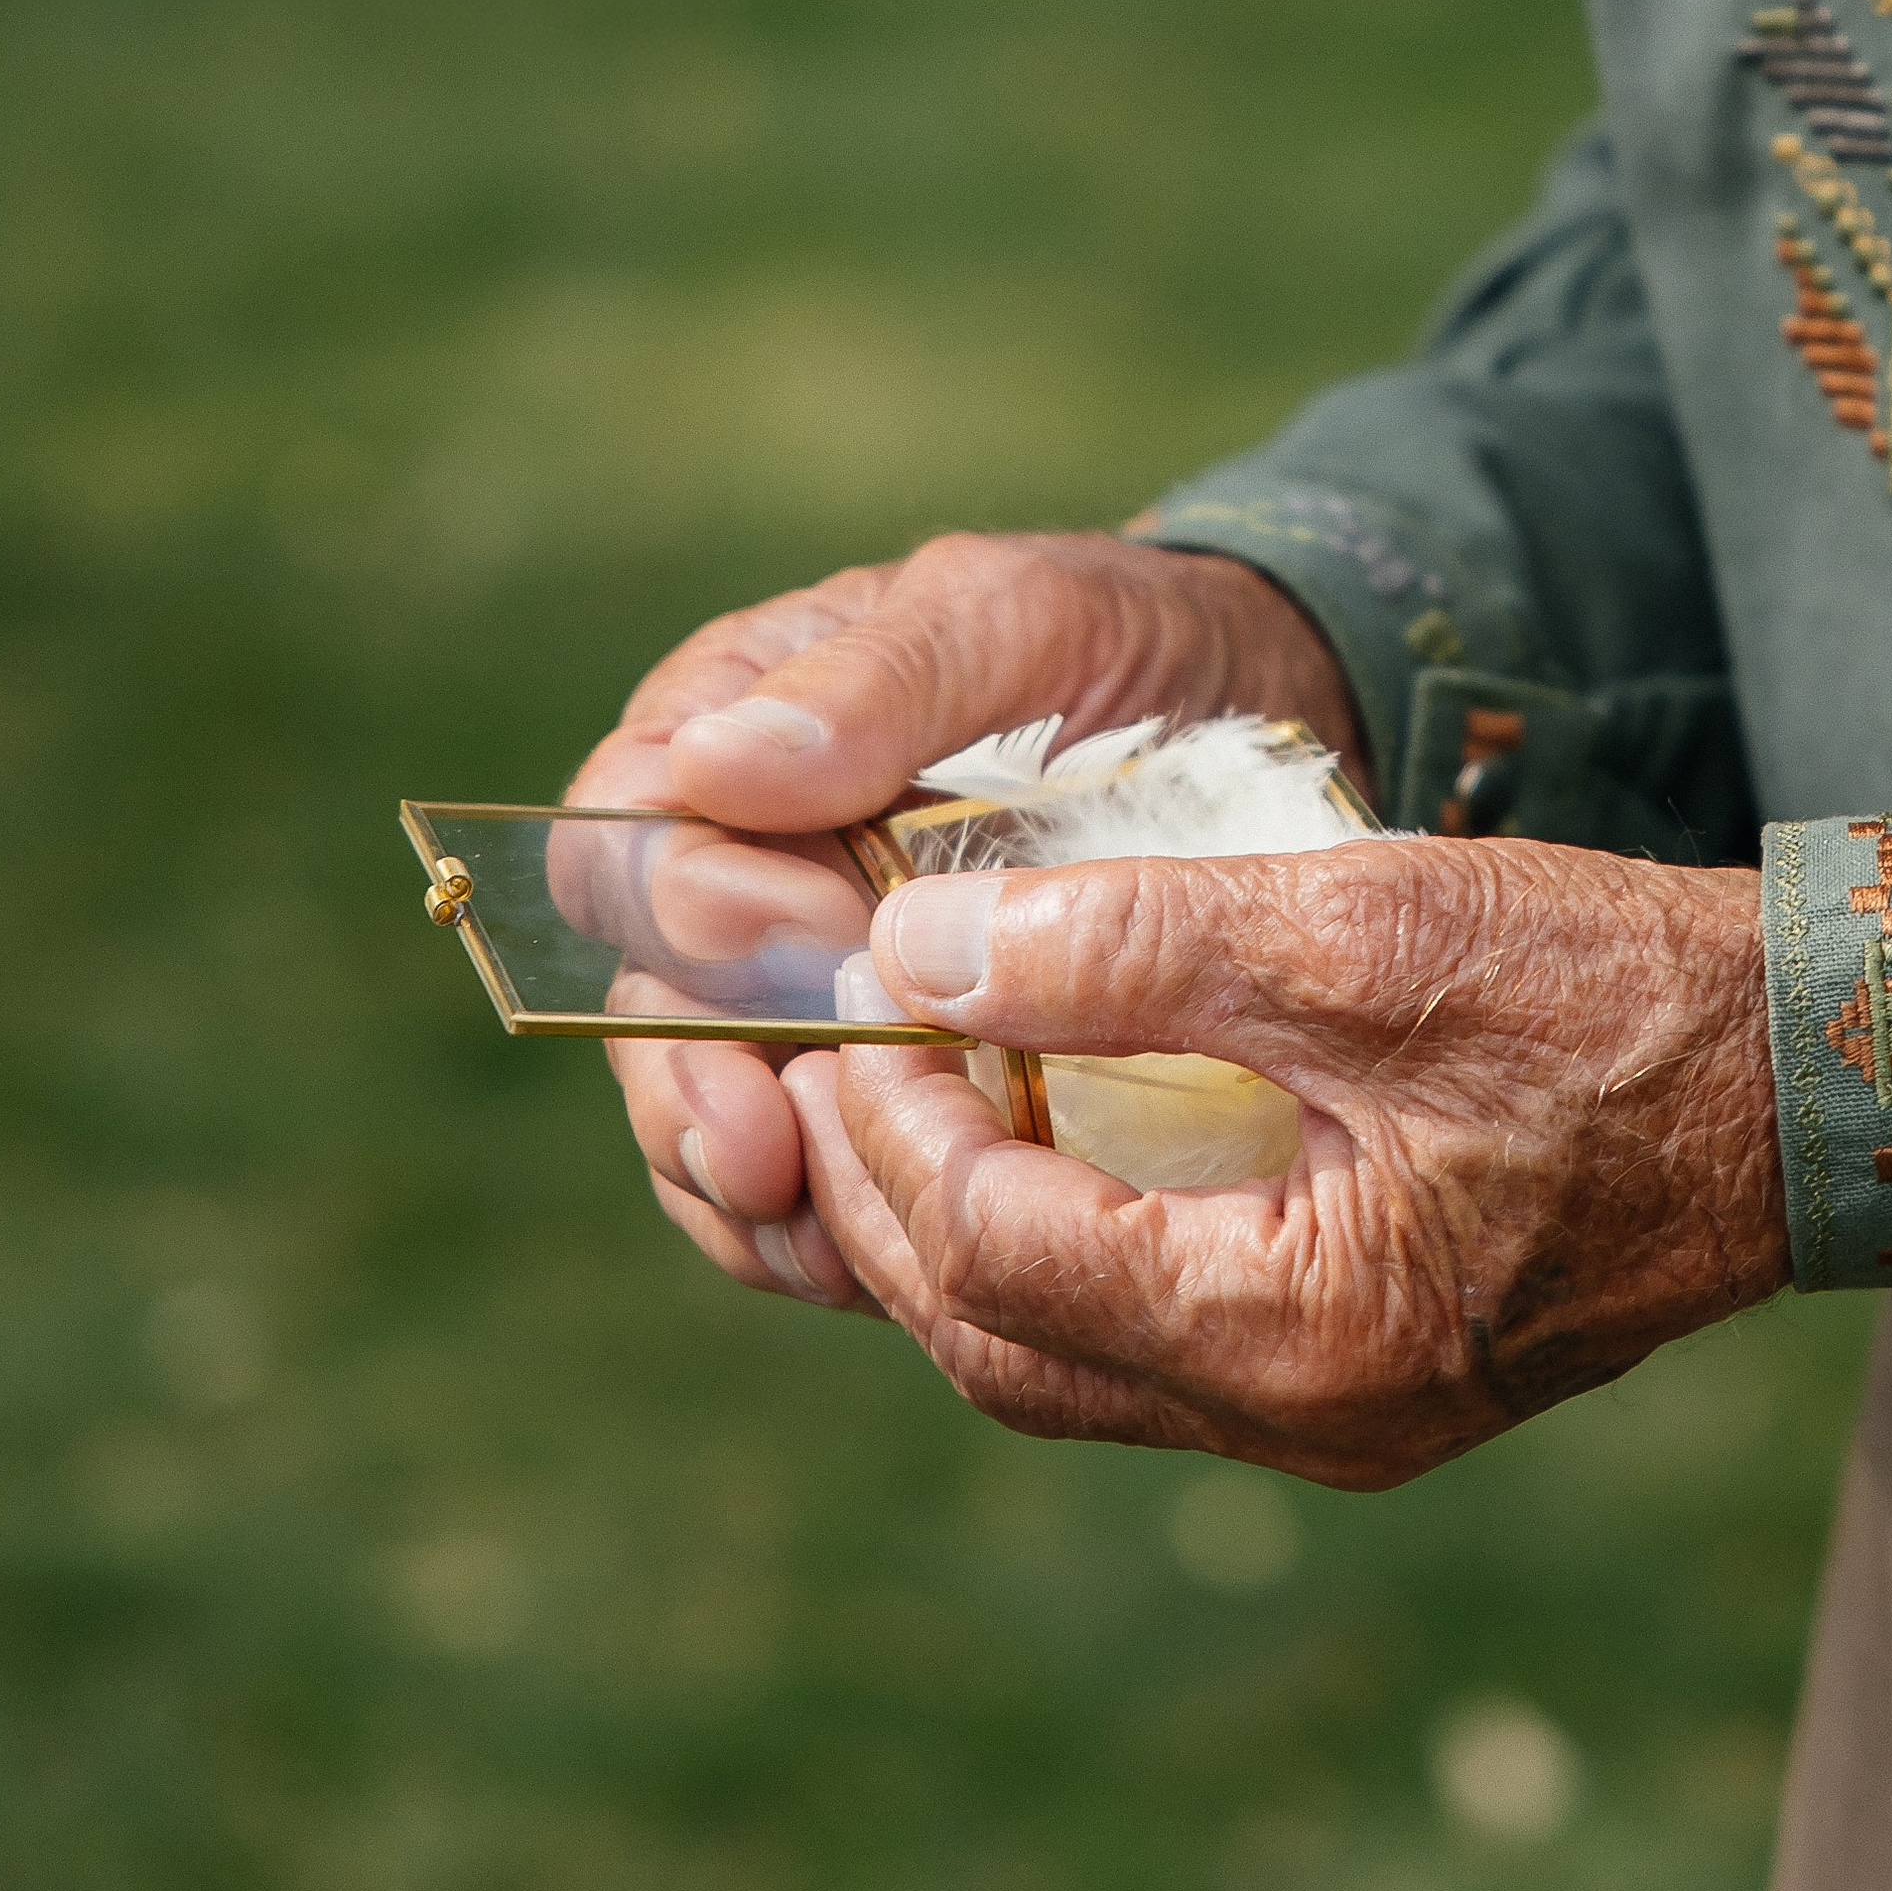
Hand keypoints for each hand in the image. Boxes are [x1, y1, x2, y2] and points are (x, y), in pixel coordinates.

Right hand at [568, 533, 1363, 1304]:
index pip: (630, 840)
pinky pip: (805, 1180)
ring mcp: (803, 993)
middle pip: (645, 999)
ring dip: (743, 1180)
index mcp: (732, 738)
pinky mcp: (883, 1087)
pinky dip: (819, 1228)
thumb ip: (881, 684)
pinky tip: (865, 1268)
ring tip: (813, 1235)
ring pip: (703, 1107)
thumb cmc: (1125, 648)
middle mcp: (741, 874)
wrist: (1261, 722)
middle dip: (690, 1082)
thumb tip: (714, 768)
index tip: (823, 935)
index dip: (699, 906)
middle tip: (767, 1149)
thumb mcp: (1024, 623)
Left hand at [778, 833, 1788, 1485]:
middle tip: (828, 1053)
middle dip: (886, 1199)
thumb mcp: (1370, 931)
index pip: (994, 1256)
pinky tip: (1038, 1124)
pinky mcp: (1367, 1375)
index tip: (848, 992)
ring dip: (959, 1232)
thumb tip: (915, 952)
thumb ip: (1134, 948)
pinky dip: (1059, 1240)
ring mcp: (1338, 1416)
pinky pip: (1150, 1340)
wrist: (1825, 1079)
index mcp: (1297, 1332)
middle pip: (999, 1344)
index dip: (889, 1122)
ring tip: (908, 1082)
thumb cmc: (1620, 992)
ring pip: (1062, 1359)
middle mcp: (1303, 1419)